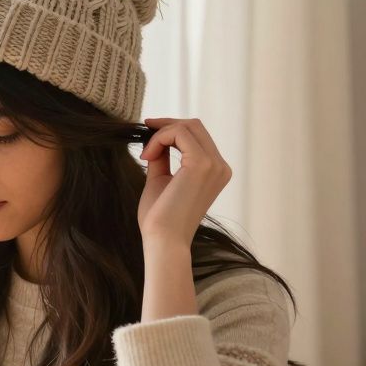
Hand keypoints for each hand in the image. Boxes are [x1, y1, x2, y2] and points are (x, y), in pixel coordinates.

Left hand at [135, 117, 231, 247]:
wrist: (162, 240)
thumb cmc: (160, 217)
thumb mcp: (161, 179)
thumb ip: (163, 158)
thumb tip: (157, 138)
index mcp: (216, 171)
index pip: (197, 136)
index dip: (171, 129)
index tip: (148, 132)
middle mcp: (221, 167)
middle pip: (195, 126)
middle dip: (167, 125)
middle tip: (144, 132)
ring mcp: (214, 165)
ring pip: (187, 126)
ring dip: (160, 134)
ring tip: (145, 155)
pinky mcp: (202, 164)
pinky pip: (179, 133)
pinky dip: (159, 139)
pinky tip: (147, 156)